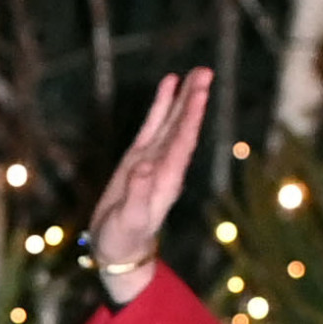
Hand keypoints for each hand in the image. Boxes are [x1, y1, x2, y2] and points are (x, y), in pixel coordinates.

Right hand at [86, 68, 211, 302]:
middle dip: (194, 101)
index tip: (200, 92)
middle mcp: (165, 166)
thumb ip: (138, 197)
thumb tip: (144, 168)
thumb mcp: (129, 221)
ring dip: (183, 99)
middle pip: (183, 128)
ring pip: (171, 123)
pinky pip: (153, 126)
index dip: (191, 117)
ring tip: (195, 73)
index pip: (183, 142)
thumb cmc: (123, 240)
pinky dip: (162, 106)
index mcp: (166, 179)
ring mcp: (153, 160)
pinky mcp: (138, 158)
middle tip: (205, 72)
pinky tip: (169, 86)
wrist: (117, 251)